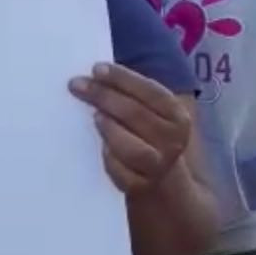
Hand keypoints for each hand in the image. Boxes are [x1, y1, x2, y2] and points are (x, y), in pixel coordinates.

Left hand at [69, 63, 192, 195]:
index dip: (123, 79)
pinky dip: (108, 157)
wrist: (161, 179)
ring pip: (131, 147)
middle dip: (104, 96)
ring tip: (94, 116)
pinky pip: (119, 170)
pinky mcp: (140, 186)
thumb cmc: (148, 135)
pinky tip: (101, 146)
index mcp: (178, 116)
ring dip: (109, 129)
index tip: (97, 68)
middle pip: (136, 115)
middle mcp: (173, 140)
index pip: (151, 92)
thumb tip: (96, 76)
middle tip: (78, 85)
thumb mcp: (151, 113)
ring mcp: (158, 165)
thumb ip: (132, 96)